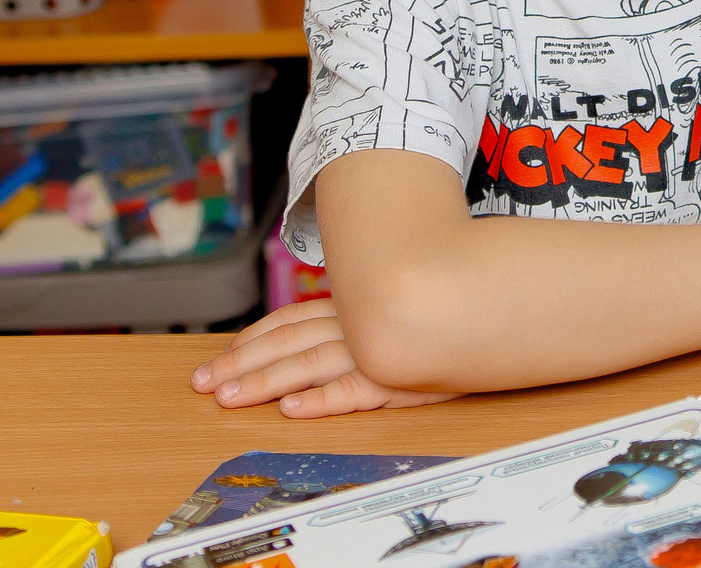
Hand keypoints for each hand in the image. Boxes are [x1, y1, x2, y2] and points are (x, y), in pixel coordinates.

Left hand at [191, 298, 460, 417]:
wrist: (496, 299)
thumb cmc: (443, 298)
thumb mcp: (393, 290)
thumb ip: (358, 300)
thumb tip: (322, 310)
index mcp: (354, 302)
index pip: (292, 318)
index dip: (254, 336)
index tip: (222, 353)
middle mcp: (358, 322)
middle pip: (288, 343)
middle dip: (241, 364)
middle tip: (204, 384)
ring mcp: (375, 349)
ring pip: (308, 366)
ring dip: (264, 382)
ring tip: (229, 398)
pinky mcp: (398, 377)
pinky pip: (353, 391)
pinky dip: (321, 401)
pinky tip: (293, 409)